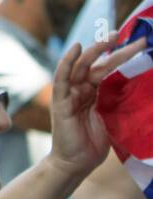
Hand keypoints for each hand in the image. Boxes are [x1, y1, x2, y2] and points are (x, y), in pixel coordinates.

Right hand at [45, 35, 146, 182]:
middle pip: (96, 64)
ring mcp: (69, 94)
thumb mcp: (112, 117)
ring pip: (81, 66)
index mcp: (92, 93)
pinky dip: (67, 62)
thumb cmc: (92, 144)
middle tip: (126, 35)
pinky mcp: (61, 101)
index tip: (138, 44)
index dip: (121, 56)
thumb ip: (117, 99)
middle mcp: (80, 90)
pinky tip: (77, 48)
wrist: (76, 164)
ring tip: (111, 37)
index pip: (106, 69)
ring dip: (95, 50)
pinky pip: (62, 78)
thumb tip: (135, 82)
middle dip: (111, 48)